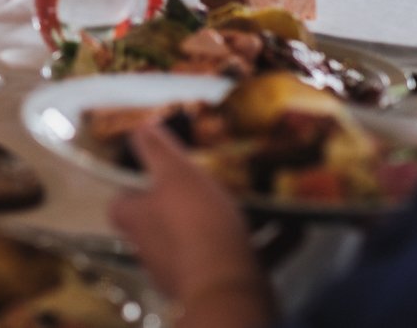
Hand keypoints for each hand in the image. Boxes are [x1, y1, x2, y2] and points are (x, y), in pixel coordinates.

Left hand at [109, 127, 272, 327]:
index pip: (124, 200)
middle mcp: (153, 249)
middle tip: (218, 177)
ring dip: (234, 221)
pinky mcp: (221, 287)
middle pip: (168, 218)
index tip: (163, 166)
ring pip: (209, 239)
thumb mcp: (173, 172)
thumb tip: (139, 127)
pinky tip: (293, 225)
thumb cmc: (194, 224)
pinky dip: (268, 242)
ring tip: (261, 197)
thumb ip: (155, 148)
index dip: (138, 182)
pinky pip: (246, 258)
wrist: (228, 290)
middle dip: (193, 201)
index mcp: (135, 219)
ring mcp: (187, 271)